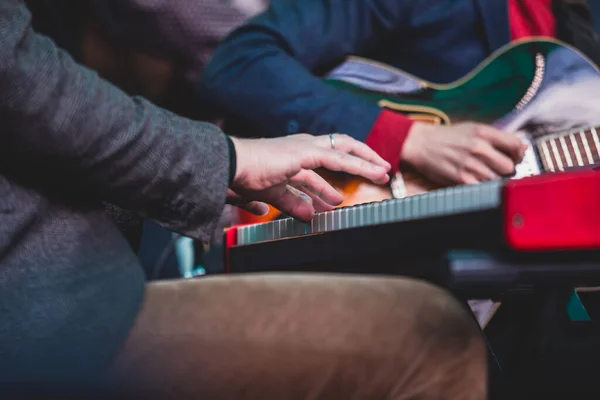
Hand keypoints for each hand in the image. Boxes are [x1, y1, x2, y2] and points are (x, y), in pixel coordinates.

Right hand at [227, 133, 390, 221]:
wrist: (231, 166)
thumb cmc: (246, 177)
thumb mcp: (275, 195)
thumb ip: (293, 204)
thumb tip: (309, 216)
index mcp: (294, 155)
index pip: (322, 164)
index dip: (333, 180)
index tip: (341, 197)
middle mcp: (303, 147)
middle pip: (339, 148)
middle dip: (360, 160)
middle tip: (378, 172)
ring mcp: (305, 147)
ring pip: (344, 150)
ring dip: (365, 162)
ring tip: (383, 173)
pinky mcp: (306, 152)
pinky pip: (339, 158)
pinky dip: (358, 165)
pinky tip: (372, 173)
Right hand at [401, 122, 527, 184]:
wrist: (420, 144)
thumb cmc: (446, 137)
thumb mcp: (472, 128)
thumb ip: (495, 137)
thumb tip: (520, 148)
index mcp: (484, 132)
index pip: (516, 145)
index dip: (519, 154)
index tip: (514, 157)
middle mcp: (479, 147)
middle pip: (509, 166)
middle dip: (506, 169)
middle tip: (497, 168)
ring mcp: (471, 164)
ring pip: (497, 179)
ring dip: (492, 179)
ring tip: (482, 174)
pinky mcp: (462, 179)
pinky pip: (483, 187)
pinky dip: (481, 186)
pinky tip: (475, 181)